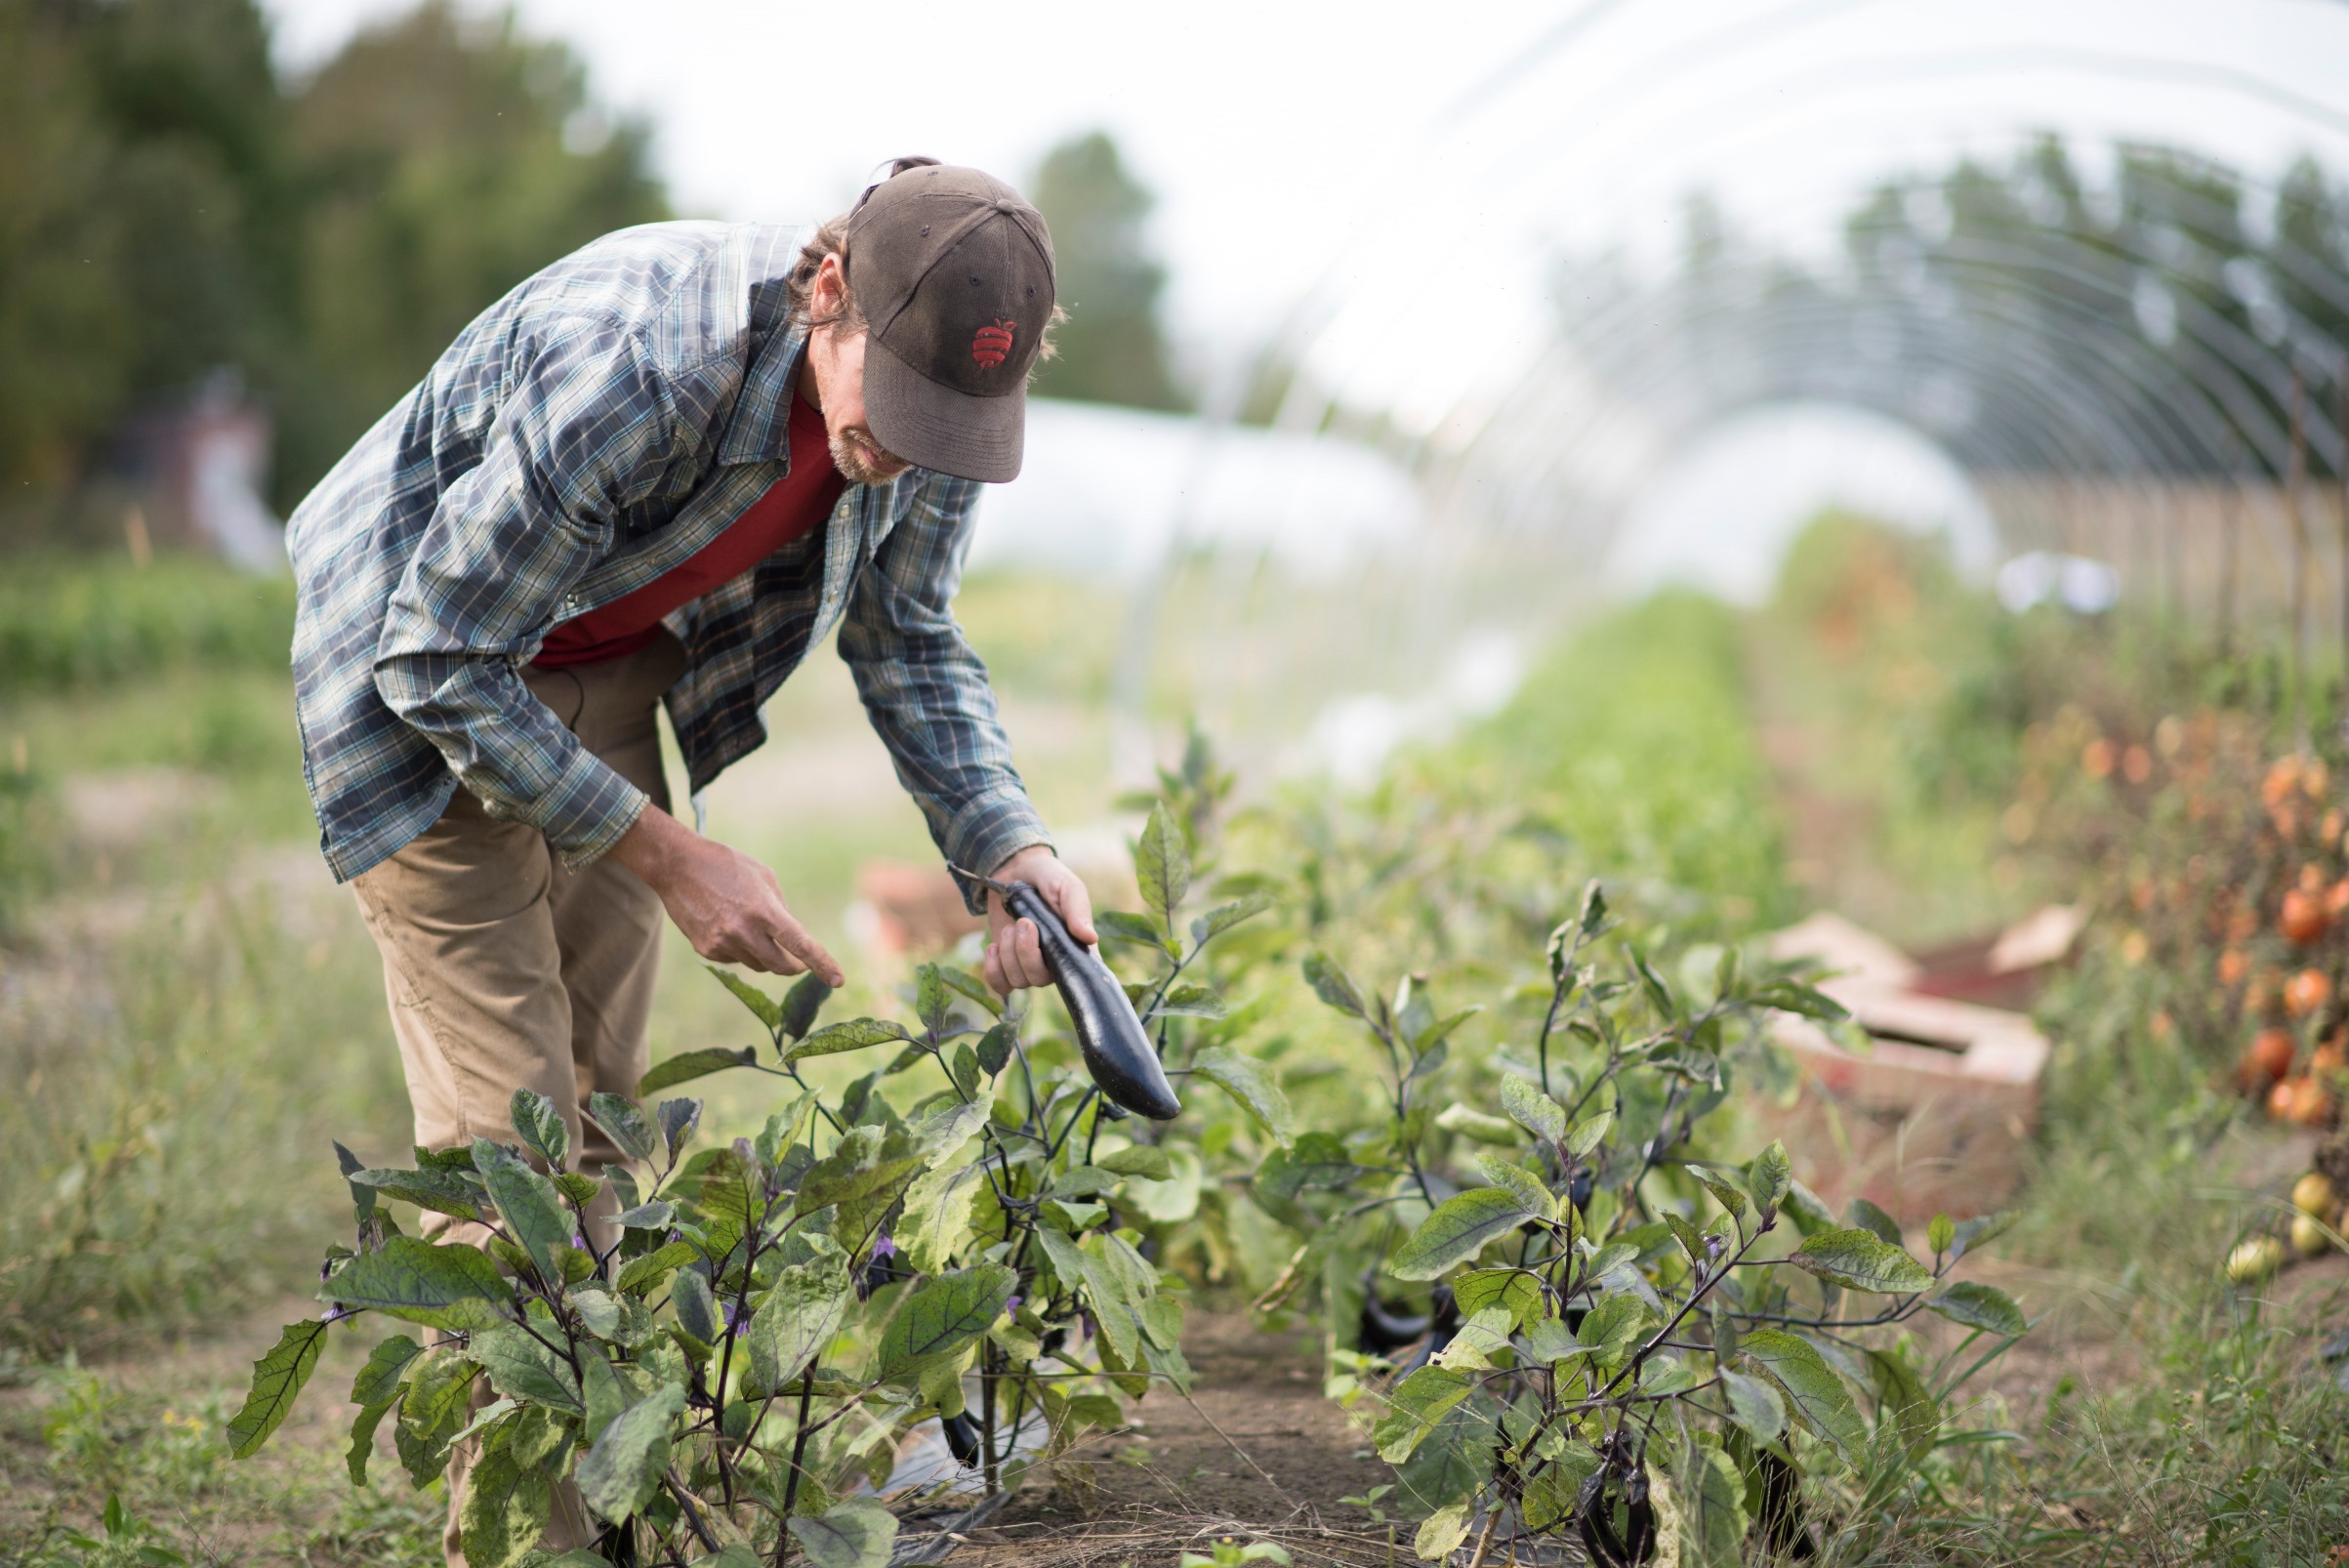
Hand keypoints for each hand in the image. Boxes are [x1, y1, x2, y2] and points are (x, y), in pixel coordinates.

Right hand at [610, 806, 844, 984]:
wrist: (677, 866)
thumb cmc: (727, 865)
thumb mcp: (764, 877)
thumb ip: (781, 910)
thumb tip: (792, 940)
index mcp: (764, 910)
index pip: (800, 944)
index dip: (822, 964)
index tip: (838, 980)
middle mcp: (743, 931)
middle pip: (780, 966)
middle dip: (795, 966)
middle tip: (800, 960)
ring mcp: (722, 943)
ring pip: (758, 964)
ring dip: (765, 954)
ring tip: (751, 924)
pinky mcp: (706, 949)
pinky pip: (736, 959)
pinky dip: (741, 949)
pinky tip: (728, 925)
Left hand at [983, 845, 1095, 996]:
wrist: (1015, 869)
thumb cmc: (1048, 877)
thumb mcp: (1066, 886)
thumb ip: (1077, 909)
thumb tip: (1090, 938)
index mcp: (1076, 945)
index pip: (1081, 974)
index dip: (1069, 971)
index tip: (1051, 944)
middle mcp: (1055, 962)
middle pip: (1041, 980)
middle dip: (1026, 952)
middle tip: (1023, 921)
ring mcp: (1030, 966)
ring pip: (1019, 982)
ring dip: (1009, 954)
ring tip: (1009, 928)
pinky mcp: (1007, 965)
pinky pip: (1001, 985)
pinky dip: (993, 970)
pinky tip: (994, 947)